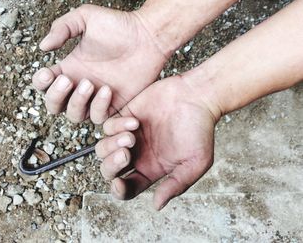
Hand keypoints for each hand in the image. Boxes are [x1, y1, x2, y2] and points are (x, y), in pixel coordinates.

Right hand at [32, 4, 167, 123]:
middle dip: (56, 96)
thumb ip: (62, 27)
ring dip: (77, 102)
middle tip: (67, 80)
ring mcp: (96, 97)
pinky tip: (108, 89)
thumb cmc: (119, 26)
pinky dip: (100, 107)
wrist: (148, 37)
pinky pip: (99, 118)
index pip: (44, 84)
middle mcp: (79, 85)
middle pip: (54, 105)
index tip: (49, 73)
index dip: (41, 83)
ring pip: (74, 115)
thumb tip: (43, 47)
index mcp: (70, 67)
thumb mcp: (86, 17)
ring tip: (90, 83)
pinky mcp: (114, 105)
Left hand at [95, 75, 219, 209]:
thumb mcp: (195, 163)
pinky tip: (135, 121)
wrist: (196, 96)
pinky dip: (116, 126)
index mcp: (151, 170)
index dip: (119, 191)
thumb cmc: (200, 130)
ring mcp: (129, 136)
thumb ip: (176, 184)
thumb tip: (157, 205)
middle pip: (109, 171)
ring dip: (111, 146)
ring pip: (102, 150)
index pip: (127, 188)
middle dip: (112, 166)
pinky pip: (107, 126)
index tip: (119, 184)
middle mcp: (137, 155)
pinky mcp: (124, 117)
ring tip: (131, 136)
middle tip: (126, 154)